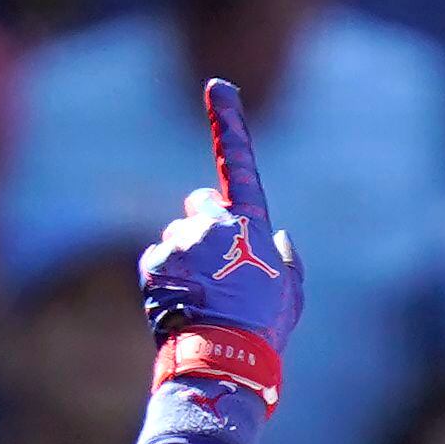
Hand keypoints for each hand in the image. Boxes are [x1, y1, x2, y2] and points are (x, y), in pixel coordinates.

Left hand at [139, 79, 302, 412]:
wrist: (223, 357)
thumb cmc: (264, 328)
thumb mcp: (290, 296)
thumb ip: (286, 262)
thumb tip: (276, 238)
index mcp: (251, 226)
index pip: (239, 164)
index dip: (228, 123)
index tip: (216, 85)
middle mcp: (214, 223)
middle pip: (200, 205)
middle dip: (203, 223)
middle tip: (214, 263)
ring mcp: (182, 241)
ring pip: (177, 238)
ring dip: (184, 259)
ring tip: (201, 297)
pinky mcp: (154, 261)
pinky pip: (157, 261)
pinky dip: (164, 278)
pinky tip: (181, 303)